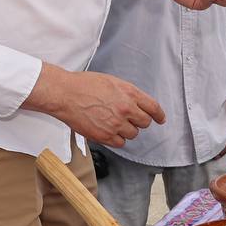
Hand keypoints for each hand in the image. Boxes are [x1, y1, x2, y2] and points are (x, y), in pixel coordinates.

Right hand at [23, 64, 165, 148]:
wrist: (65, 94)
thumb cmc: (85, 85)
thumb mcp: (112, 82)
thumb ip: (127, 94)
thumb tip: (137, 104)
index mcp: (130, 93)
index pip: (153, 107)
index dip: (159, 115)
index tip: (160, 119)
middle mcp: (126, 109)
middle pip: (144, 123)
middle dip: (138, 121)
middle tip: (128, 119)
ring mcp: (116, 124)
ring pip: (132, 134)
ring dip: (126, 130)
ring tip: (112, 122)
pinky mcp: (104, 136)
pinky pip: (119, 143)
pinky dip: (116, 139)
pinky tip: (108, 131)